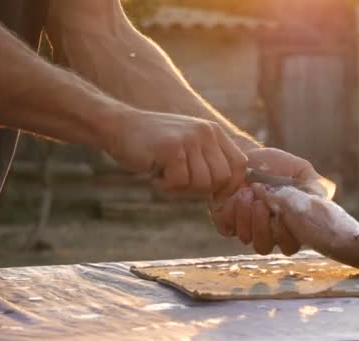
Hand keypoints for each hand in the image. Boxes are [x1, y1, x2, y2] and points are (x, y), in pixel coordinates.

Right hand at [106, 110, 246, 196]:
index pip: (240, 164)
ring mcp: (189, 139)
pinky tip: (155, 175)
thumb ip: (209, 163)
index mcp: (214, 132)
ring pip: (202, 183)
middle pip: (222, 178)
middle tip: (180, 184)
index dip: (230, 186)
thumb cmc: (154, 145)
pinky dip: (166, 186)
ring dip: (182, 189)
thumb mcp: (189, 147)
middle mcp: (206, 132)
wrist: (118, 126)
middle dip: (202, 191)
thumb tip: (228, 196)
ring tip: (165, 176)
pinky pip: (180, 182)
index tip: (213, 196)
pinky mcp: (172, 148)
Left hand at [209, 148, 323, 255]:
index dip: (285, 233)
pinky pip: (227, 228)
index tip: (283, 210)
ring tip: (248, 193)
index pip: (290, 245)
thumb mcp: (301, 170)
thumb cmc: (277, 165)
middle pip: (265, 248)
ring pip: (247, 239)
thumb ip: (315, 184)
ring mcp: (246, 229)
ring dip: (247, 217)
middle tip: (262, 202)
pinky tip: (235, 195)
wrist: (248, 155)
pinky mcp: (226, 222)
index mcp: (289, 226)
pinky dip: (232, 212)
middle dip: (263, 226)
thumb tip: (325, 196)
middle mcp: (268, 233)